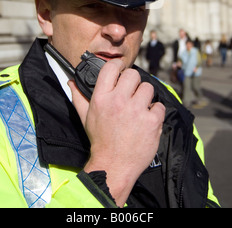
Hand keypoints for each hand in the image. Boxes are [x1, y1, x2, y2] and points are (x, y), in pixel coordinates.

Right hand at [69, 59, 164, 206]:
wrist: (113, 166)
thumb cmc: (100, 140)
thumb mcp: (85, 117)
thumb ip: (79, 97)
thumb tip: (72, 82)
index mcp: (101, 98)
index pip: (111, 67)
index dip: (118, 65)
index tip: (121, 68)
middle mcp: (118, 101)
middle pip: (133, 74)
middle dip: (133, 82)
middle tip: (132, 93)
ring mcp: (136, 111)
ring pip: (148, 88)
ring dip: (145, 96)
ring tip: (140, 107)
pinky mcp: (151, 122)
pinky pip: (159, 106)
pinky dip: (155, 112)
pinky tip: (147, 120)